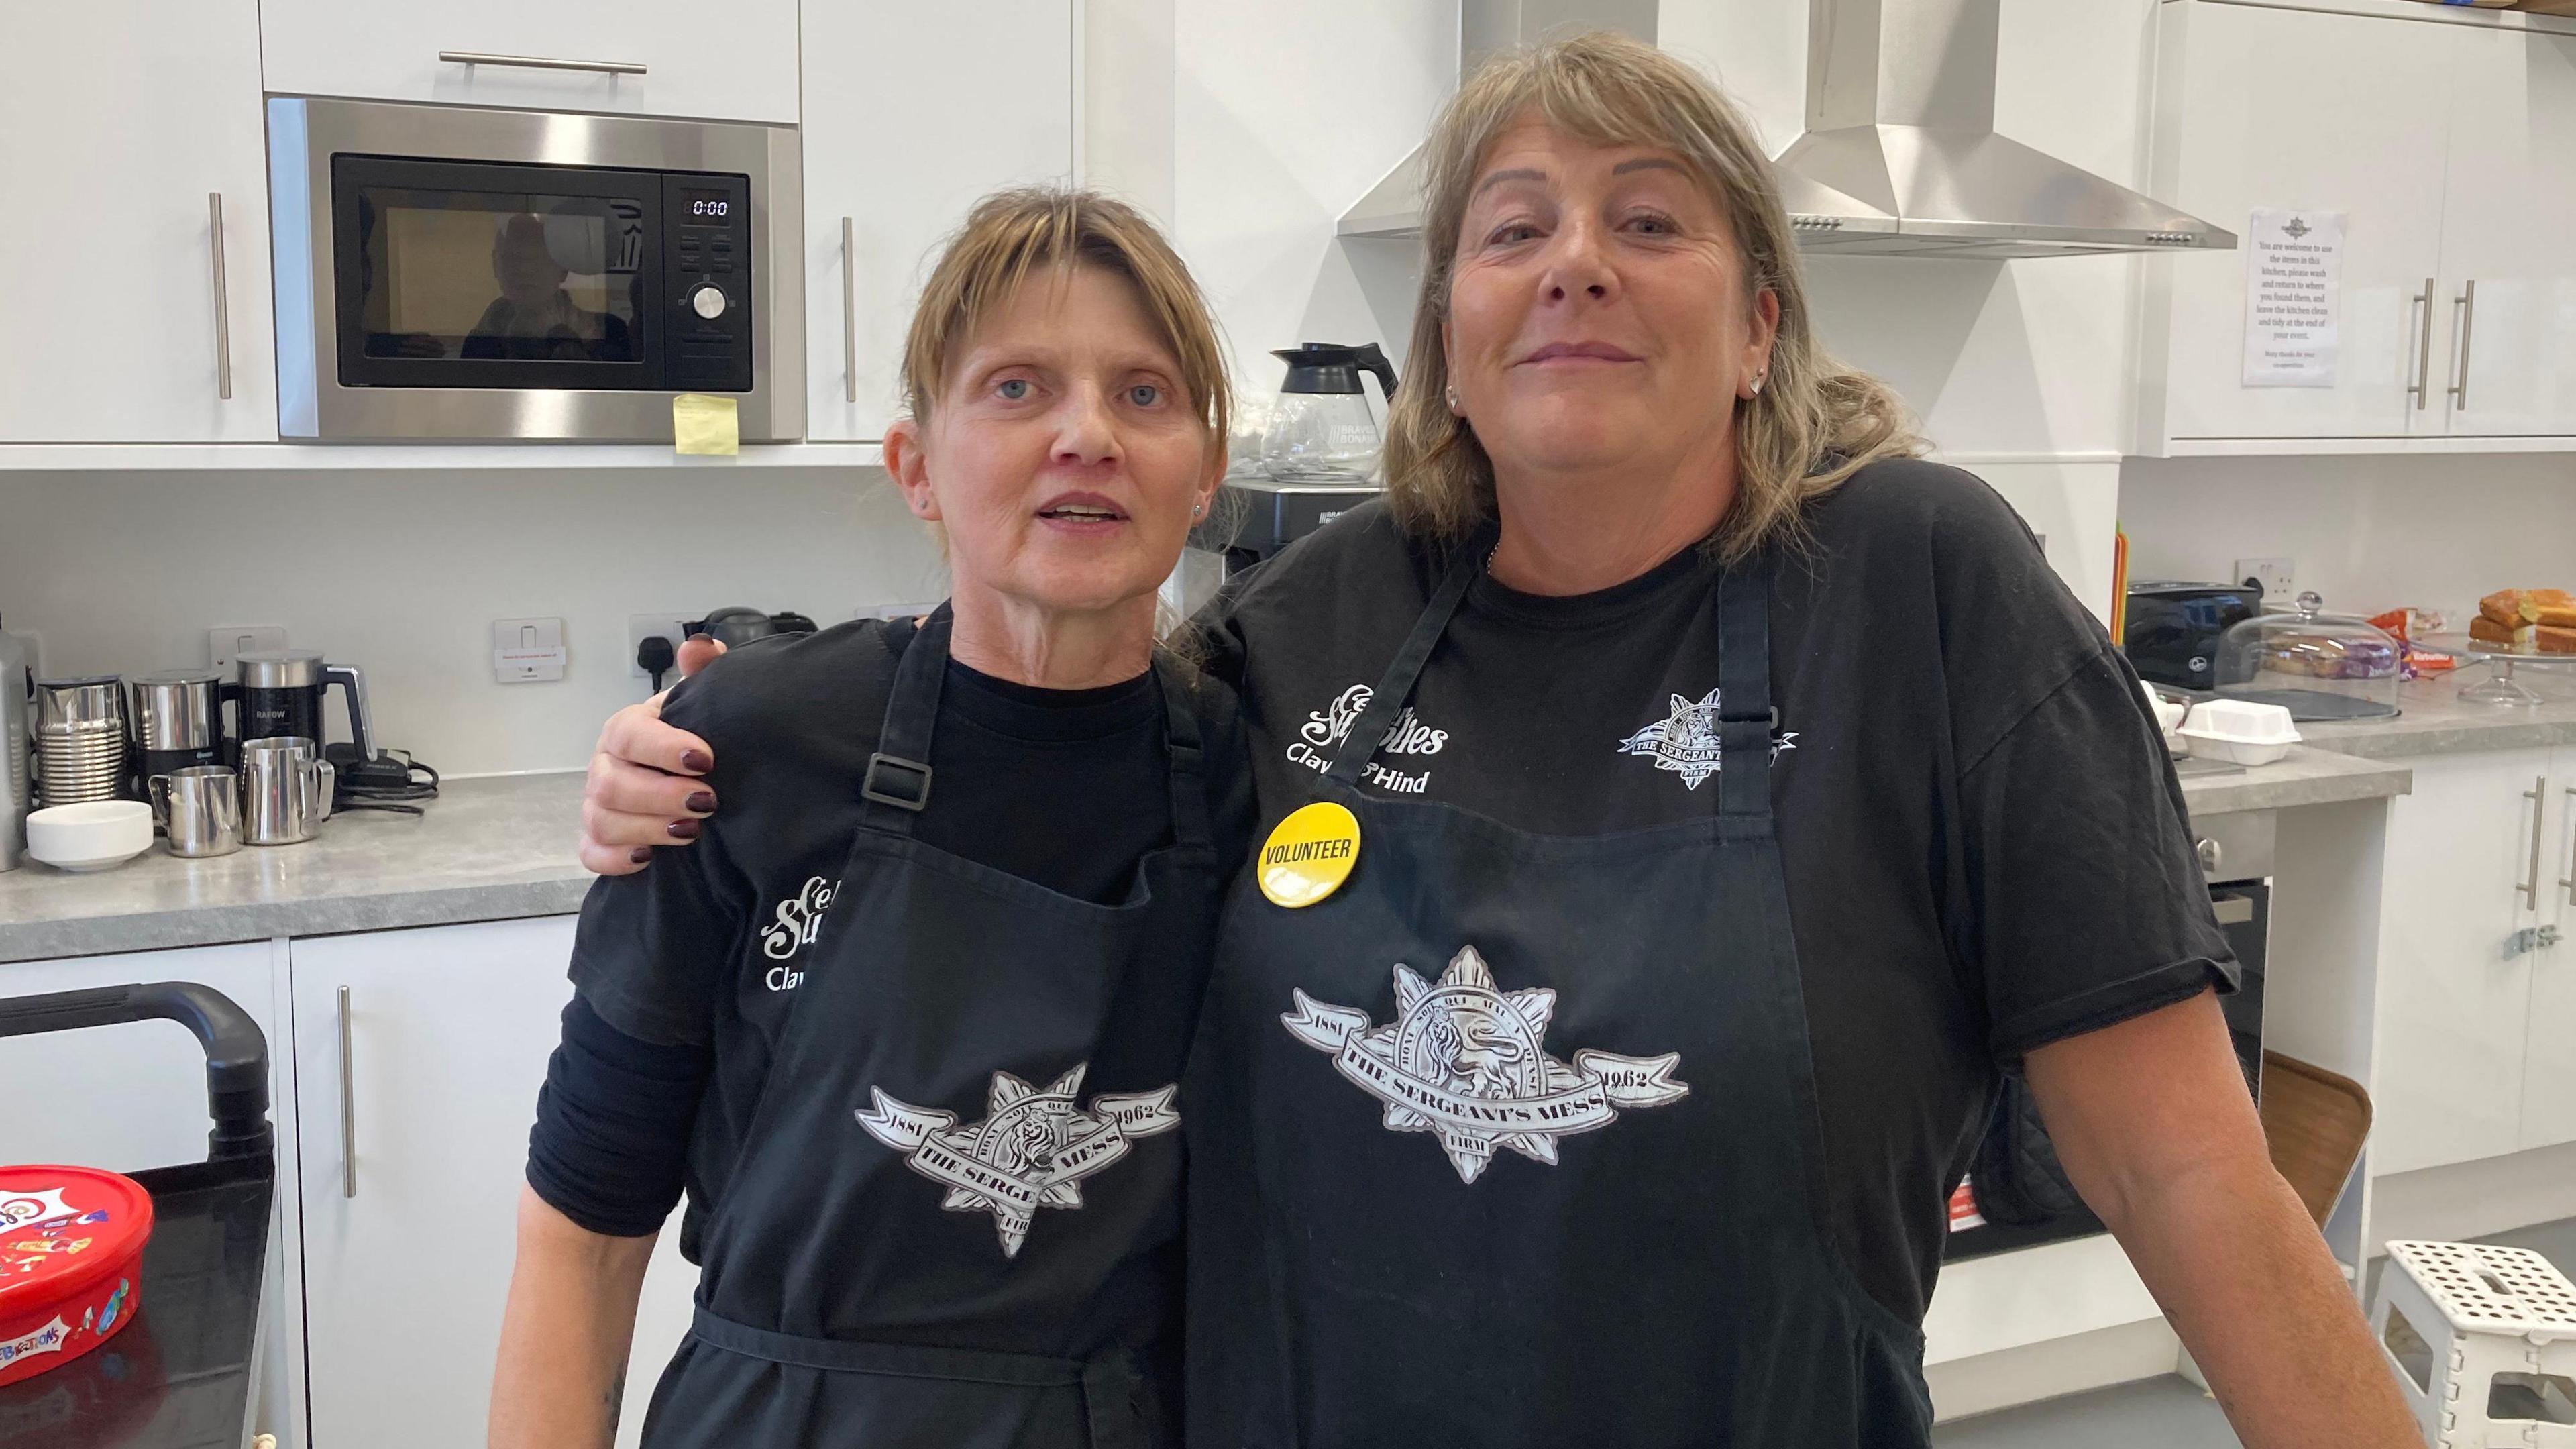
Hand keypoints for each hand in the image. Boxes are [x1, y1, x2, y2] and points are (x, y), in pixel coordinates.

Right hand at [578, 636, 726, 875]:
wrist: (691, 779)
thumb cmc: (692, 739)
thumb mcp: (701, 703)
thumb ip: (703, 672)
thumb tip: (700, 646)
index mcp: (627, 730)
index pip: (629, 733)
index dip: (663, 747)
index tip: (705, 759)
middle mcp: (605, 766)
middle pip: (610, 784)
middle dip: (659, 795)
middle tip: (707, 802)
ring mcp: (597, 805)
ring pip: (601, 820)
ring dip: (645, 827)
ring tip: (690, 831)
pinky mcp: (599, 841)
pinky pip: (591, 854)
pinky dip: (615, 859)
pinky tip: (648, 858)